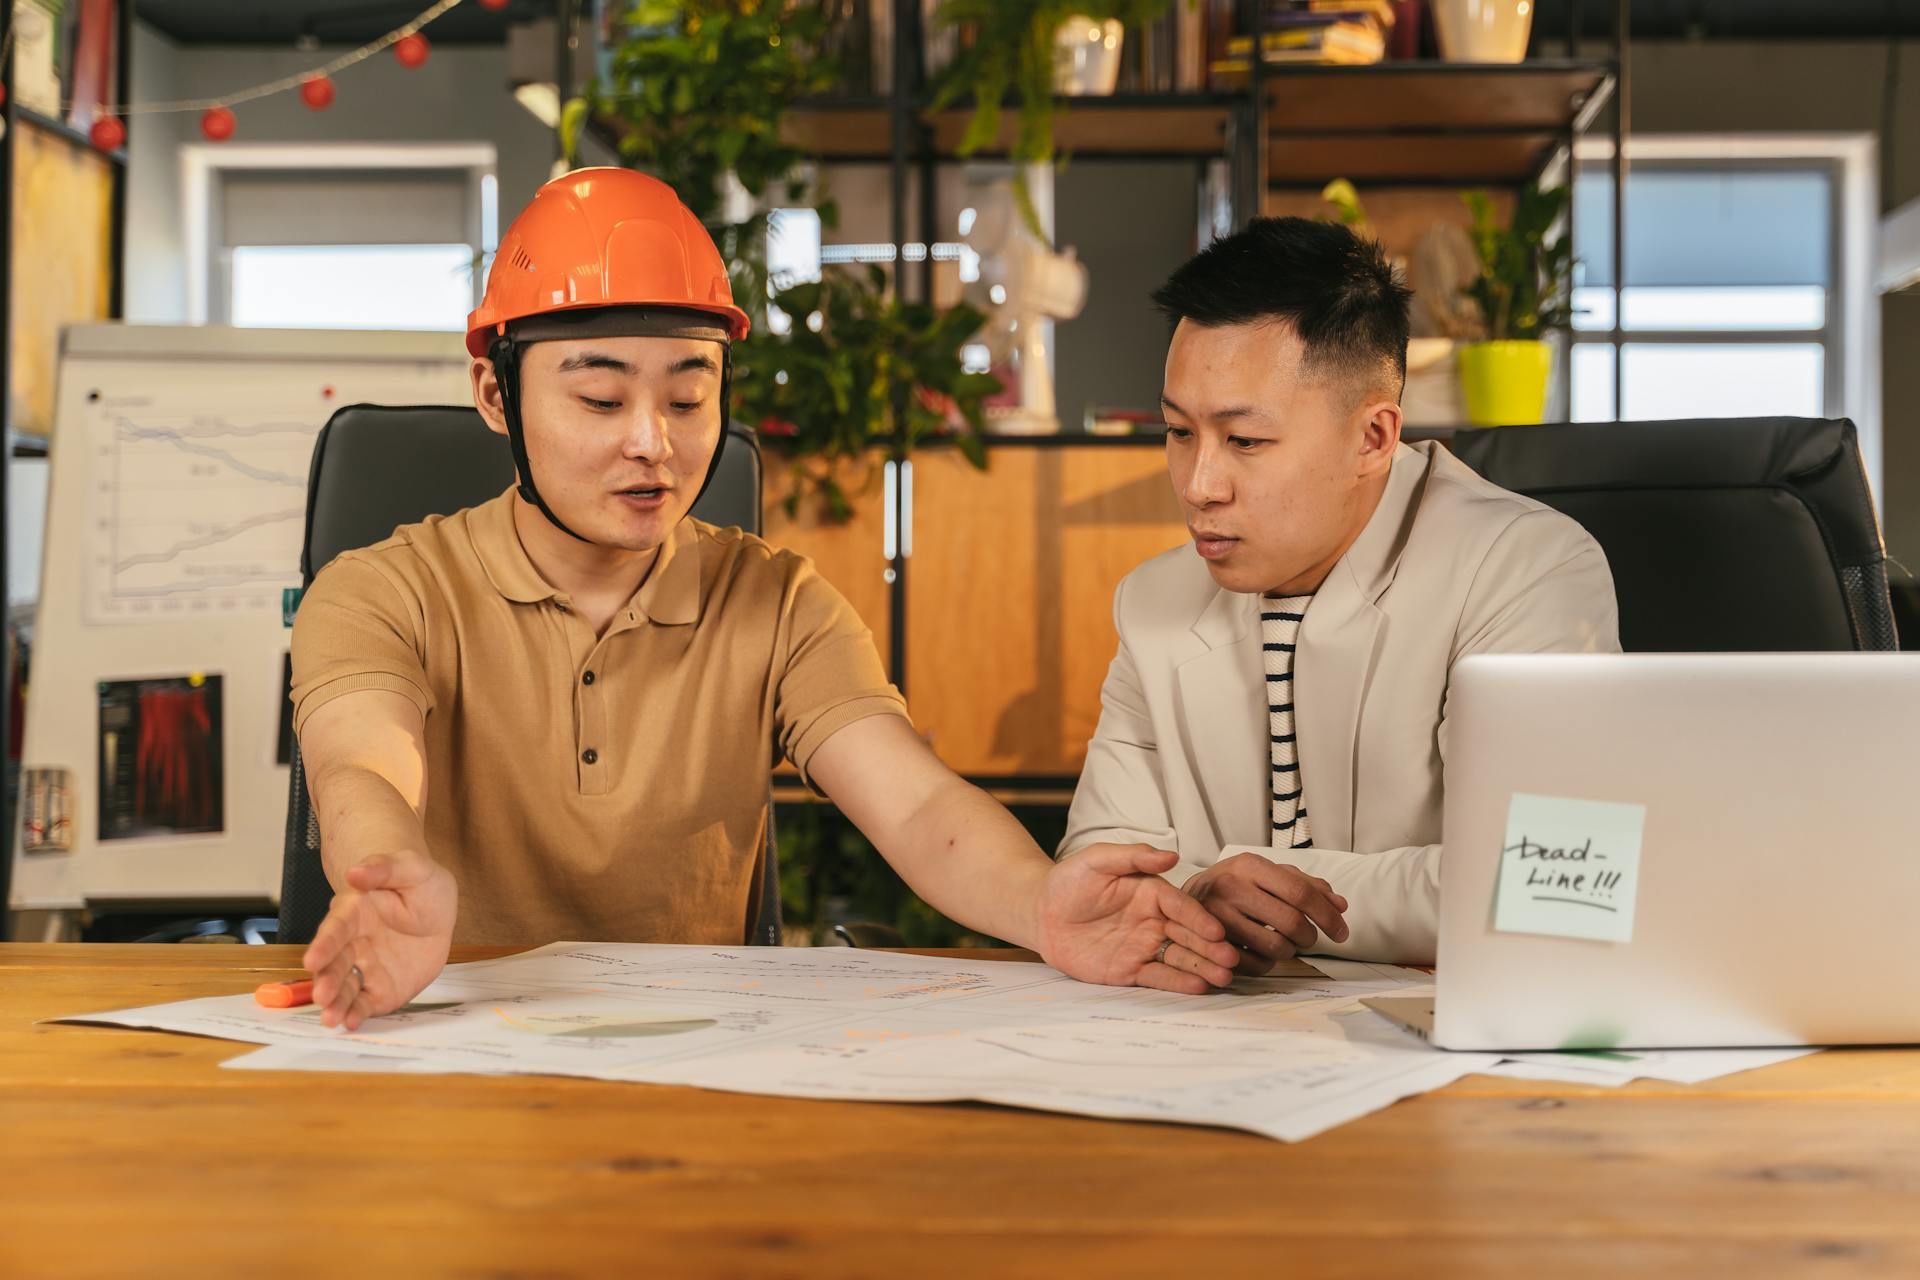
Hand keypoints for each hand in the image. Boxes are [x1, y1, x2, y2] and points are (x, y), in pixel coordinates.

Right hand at [301, 850, 456, 1030]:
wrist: (437, 910)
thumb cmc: (420, 884)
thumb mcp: (412, 868)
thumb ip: (384, 868)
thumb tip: (355, 872)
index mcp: (354, 912)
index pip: (336, 929)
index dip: (324, 944)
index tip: (312, 959)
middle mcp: (352, 943)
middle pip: (335, 963)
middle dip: (326, 980)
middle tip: (322, 996)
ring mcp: (365, 967)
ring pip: (345, 987)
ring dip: (336, 1003)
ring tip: (331, 1019)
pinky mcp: (380, 988)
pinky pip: (366, 1002)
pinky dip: (357, 1014)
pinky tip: (352, 1023)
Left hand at [1035, 844, 1241, 993]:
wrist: (1040, 914)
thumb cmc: (1068, 882)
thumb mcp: (1096, 859)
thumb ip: (1132, 856)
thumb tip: (1171, 855)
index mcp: (1151, 893)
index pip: (1180, 906)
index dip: (1199, 919)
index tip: (1216, 931)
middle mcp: (1153, 921)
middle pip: (1188, 935)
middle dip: (1211, 948)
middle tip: (1230, 960)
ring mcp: (1144, 947)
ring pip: (1179, 958)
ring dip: (1203, 968)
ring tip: (1224, 978)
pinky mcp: (1130, 970)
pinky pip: (1157, 978)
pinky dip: (1178, 983)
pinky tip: (1198, 987)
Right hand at [1184, 853, 1348, 974]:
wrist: (1182, 900)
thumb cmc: (1233, 885)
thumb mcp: (1264, 874)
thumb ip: (1304, 885)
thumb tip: (1339, 905)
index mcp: (1250, 865)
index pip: (1300, 892)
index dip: (1327, 916)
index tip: (1341, 932)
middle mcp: (1231, 887)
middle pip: (1292, 922)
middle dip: (1310, 937)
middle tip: (1309, 938)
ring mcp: (1218, 917)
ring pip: (1276, 947)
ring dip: (1290, 951)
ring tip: (1284, 943)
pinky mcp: (1211, 944)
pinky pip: (1256, 965)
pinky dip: (1268, 964)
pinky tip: (1264, 953)